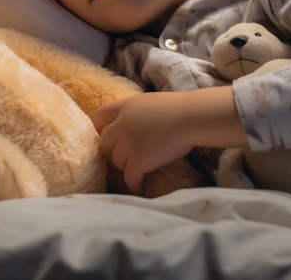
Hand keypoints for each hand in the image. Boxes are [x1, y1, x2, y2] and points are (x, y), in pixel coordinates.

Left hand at [93, 86, 246, 193]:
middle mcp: (121, 124)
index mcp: (124, 106)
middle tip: (127, 156)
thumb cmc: (177, 108)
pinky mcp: (138, 161)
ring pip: (117, 161)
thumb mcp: (148, 102)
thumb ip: (134, 113)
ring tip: (138, 169)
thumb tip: (134, 124)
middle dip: (115, 150)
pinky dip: (134, 184)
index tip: (111, 136)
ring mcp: (128, 143)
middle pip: (106, 142)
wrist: (191, 117)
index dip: (102, 128)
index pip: (99, 117)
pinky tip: (140, 187)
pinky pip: (129, 178)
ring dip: (126, 166)